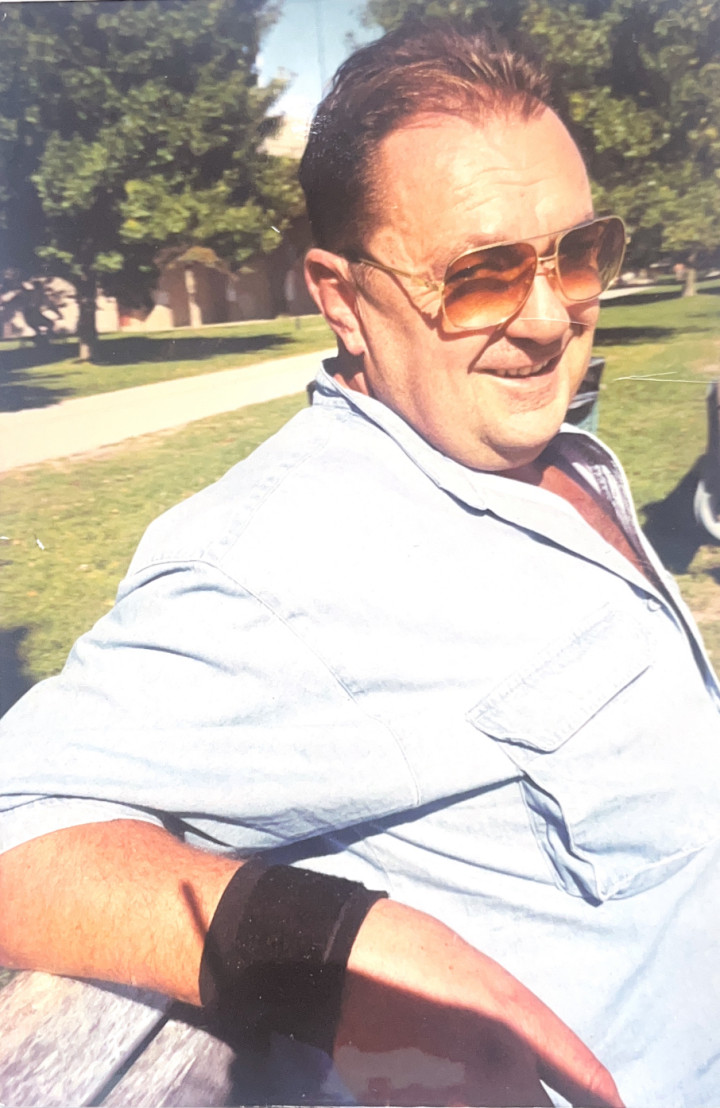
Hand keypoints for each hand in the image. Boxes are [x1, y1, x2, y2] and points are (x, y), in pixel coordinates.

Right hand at [334, 899, 622, 1107]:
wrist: (342, 959)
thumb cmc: (416, 952)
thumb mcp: (481, 978)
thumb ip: (516, 1027)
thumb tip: (533, 1071)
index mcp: (516, 1021)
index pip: (583, 1077)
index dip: (605, 1102)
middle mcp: (495, 1065)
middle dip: (543, 1107)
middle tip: (526, 1091)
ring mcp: (452, 1096)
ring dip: (495, 1103)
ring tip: (471, 1077)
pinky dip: (453, 1104)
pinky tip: (442, 1085)